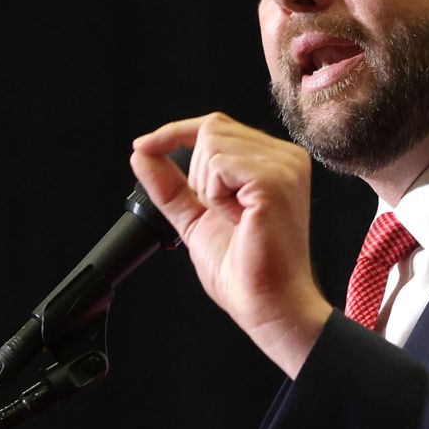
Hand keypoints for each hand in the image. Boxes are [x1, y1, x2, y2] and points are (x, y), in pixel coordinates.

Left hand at [130, 113, 332, 377]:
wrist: (268, 303)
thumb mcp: (197, 216)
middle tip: (220, 213)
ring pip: (212, 144)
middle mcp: (287, 157)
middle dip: (197, 173)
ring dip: (208, 188)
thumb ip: (171, 183)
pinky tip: (239, 219)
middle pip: (211, 130)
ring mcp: (285, 166)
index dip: (175, 133)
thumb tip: (142, 152)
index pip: (217, 125)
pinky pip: (219, 164)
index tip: (144, 146)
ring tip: (234, 218)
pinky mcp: (275, 180)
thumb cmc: (246, 269)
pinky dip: (216, 195)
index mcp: (275, 162)